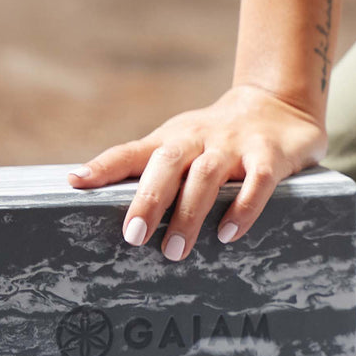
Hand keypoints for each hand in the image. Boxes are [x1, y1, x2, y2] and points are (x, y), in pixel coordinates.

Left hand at [67, 82, 327, 261]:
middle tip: (133, 236)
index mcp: (173, 139)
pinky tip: (228, 233)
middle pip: (167, 162)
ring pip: (206, 175)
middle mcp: (199, 139)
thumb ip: (149, 169)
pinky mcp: (269, 154)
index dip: (104, 166)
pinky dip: (242, 207)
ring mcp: (234, 145)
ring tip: (175, 252)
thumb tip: (96, 200)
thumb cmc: (217, 137)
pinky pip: (256, 180)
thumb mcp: (182, 145)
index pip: (132, 151)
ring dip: (189, 213)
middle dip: (148, 198)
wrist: (279, 103)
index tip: (76, 182)